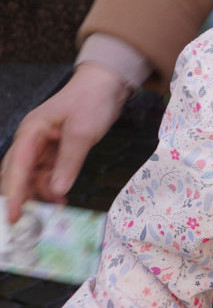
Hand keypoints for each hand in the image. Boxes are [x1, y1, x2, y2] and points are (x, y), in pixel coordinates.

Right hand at [1, 62, 129, 222]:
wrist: (105, 85)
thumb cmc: (91, 102)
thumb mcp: (82, 133)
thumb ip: (69, 162)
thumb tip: (57, 190)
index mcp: (31, 132)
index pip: (16, 167)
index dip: (13, 193)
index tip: (13, 214)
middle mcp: (31, 139)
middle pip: (17, 173)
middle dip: (20, 196)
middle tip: (26, 222)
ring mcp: (42, 145)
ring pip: (32, 176)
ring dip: (40, 194)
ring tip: (55, 210)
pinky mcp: (55, 150)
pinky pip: (47, 173)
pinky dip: (52, 186)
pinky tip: (61, 198)